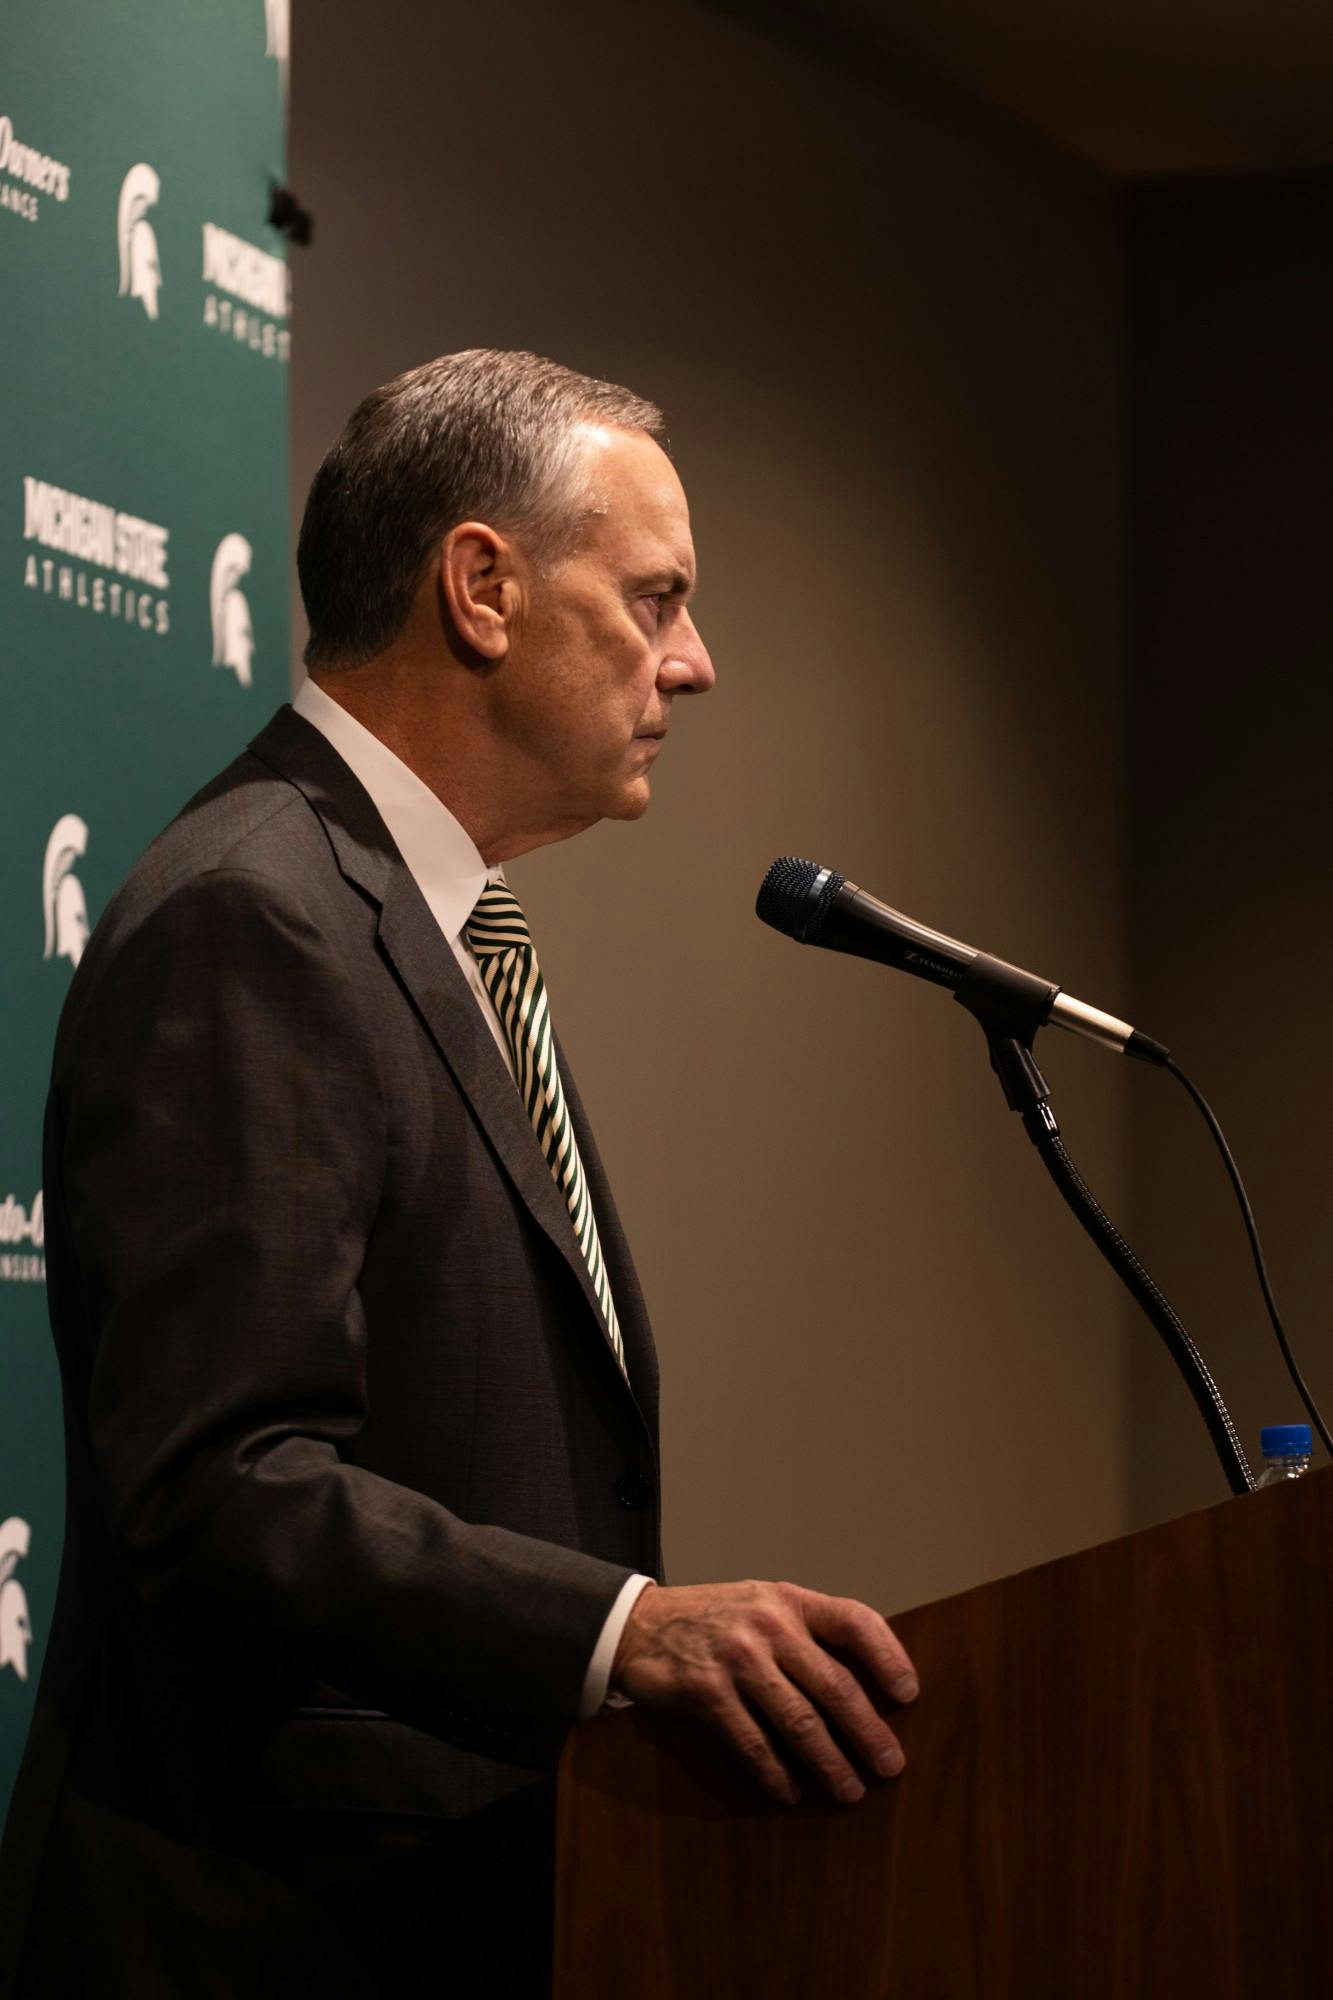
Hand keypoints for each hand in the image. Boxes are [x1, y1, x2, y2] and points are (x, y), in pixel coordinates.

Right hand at [609, 1579, 917, 1805]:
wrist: (641, 1624)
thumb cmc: (715, 1619)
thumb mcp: (762, 1605)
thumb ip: (805, 1632)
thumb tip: (863, 1683)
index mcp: (789, 1600)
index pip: (854, 1620)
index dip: (888, 1656)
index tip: (909, 1694)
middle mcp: (768, 1625)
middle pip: (834, 1683)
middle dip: (868, 1730)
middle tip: (891, 1766)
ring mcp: (737, 1658)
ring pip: (799, 1720)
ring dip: (830, 1762)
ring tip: (850, 1790)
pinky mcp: (707, 1692)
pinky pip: (751, 1742)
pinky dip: (775, 1773)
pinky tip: (790, 1792)